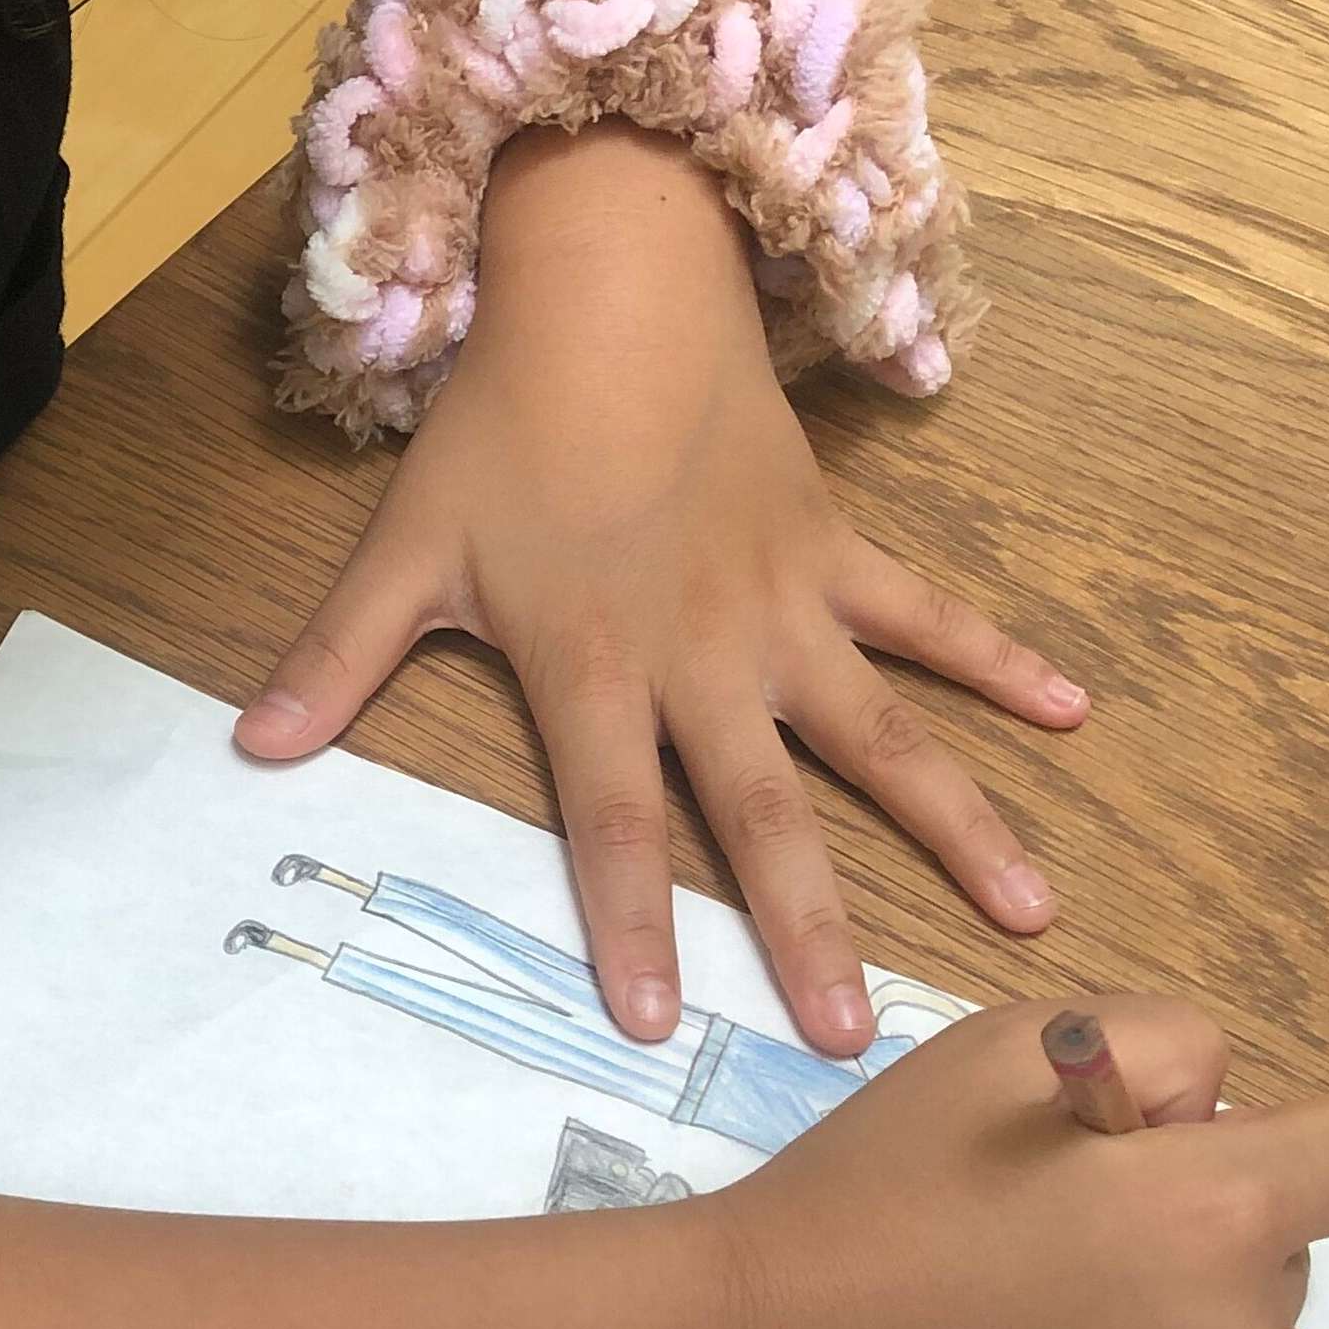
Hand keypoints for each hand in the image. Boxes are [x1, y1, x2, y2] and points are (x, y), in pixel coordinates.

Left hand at [237, 123, 1085, 1055]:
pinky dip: (1003, 659)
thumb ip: (339, 655)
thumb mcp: (406, 547)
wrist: (609, 290)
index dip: (630, 927)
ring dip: (960, 823)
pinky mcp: (837, 547)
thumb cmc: (502, 427)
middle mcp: (705, 655)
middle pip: (761, 813)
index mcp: (595, 667)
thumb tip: (252, 747)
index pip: (611, 824)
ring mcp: (786, 604)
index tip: (660, 1027)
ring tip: (1031, 917)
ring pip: (883, 734)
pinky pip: (930, 613)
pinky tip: (1076, 714)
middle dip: (808, 928)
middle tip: (856, 1038)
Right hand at [707, 997, 1328, 1328]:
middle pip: (1293, 1254)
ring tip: (1046, 1310)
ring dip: (1189, 1318)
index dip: (1311, 1135)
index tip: (1207, 1147)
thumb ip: (1160, 1044)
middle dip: (1209, 1225)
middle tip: (1060, 1226)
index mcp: (1215, 1210)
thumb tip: (1219, 1117)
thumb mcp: (1005, 1046)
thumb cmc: (880, 1184)